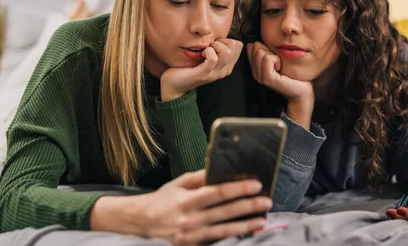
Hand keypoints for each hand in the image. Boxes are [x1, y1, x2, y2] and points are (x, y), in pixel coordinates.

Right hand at [91, 170, 271, 244]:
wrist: (141, 222)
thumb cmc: (162, 199)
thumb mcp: (178, 183)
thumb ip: (199, 177)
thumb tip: (219, 167)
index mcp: (186, 200)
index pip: (217, 193)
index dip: (237, 188)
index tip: (255, 184)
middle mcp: (190, 219)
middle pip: (224, 211)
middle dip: (248, 206)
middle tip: (266, 200)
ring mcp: (192, 235)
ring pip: (224, 229)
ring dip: (246, 224)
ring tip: (262, 219)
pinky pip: (216, 240)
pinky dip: (233, 235)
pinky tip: (247, 231)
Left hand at [161, 39, 242, 100]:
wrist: (175, 84)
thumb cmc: (190, 67)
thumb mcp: (207, 57)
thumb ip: (216, 49)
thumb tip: (219, 35)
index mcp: (227, 66)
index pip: (238, 45)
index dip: (226, 39)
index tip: (214, 44)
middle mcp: (225, 70)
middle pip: (234, 46)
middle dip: (221, 41)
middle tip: (209, 46)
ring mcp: (215, 73)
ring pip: (227, 52)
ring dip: (214, 45)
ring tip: (205, 50)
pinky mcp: (204, 74)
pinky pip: (213, 58)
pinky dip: (207, 51)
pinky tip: (201, 54)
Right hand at [247, 42, 313, 127]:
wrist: (301, 91)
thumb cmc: (293, 74)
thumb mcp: (277, 59)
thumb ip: (266, 51)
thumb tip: (253, 43)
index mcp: (255, 68)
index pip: (251, 46)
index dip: (265, 46)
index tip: (275, 57)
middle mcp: (255, 73)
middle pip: (255, 47)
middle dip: (269, 50)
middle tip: (278, 63)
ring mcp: (260, 77)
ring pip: (260, 52)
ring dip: (274, 55)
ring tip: (280, 66)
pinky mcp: (267, 78)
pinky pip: (268, 59)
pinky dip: (277, 60)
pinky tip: (281, 68)